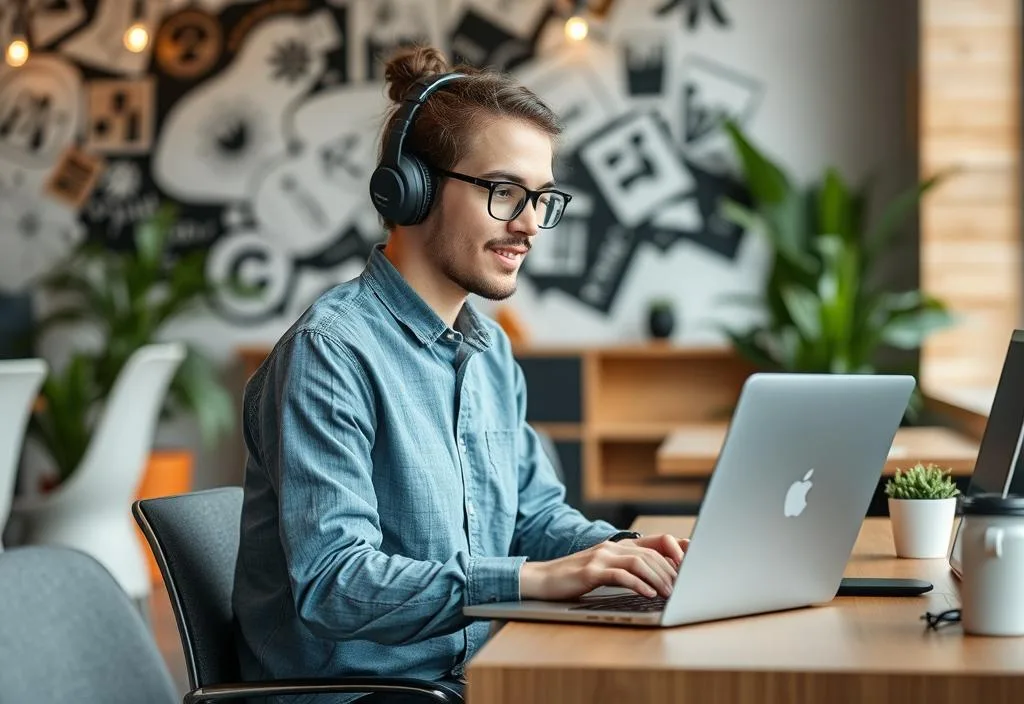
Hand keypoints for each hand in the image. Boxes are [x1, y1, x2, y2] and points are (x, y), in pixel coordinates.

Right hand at [519, 536, 686, 601]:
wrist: (541, 579)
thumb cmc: (574, 577)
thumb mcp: (604, 569)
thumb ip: (628, 568)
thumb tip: (659, 578)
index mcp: (618, 545)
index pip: (657, 540)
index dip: (678, 550)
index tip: (694, 564)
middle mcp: (612, 547)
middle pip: (652, 554)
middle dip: (672, 571)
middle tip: (683, 588)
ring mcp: (601, 557)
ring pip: (640, 562)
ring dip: (659, 579)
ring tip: (670, 594)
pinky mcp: (591, 572)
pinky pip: (620, 575)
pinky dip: (638, 584)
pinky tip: (648, 594)